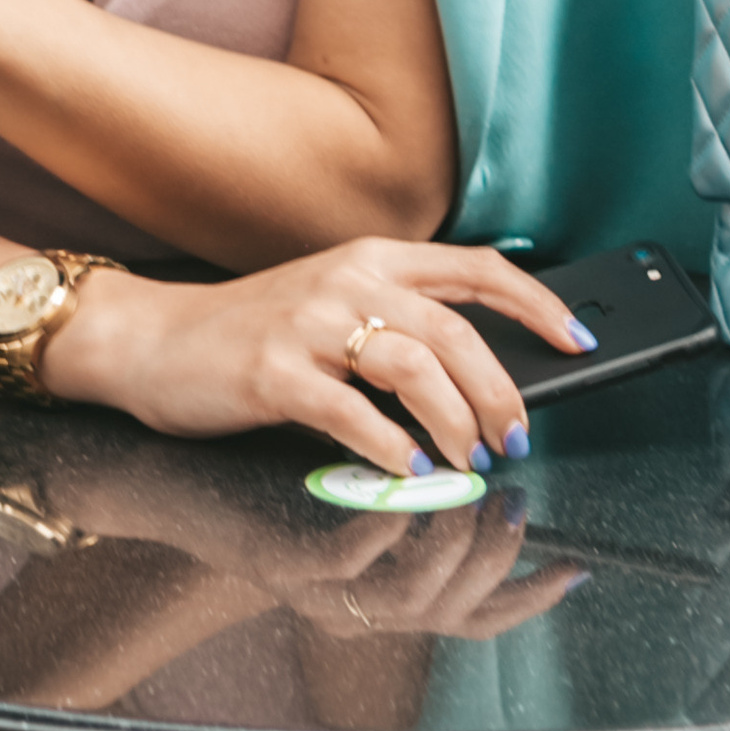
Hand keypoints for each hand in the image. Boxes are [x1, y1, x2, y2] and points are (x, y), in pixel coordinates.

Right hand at [46, 236, 592, 480]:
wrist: (152, 339)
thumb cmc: (250, 332)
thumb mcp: (333, 304)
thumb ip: (399, 321)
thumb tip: (481, 372)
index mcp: (374, 259)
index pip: (479, 270)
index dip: (537, 306)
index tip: (577, 340)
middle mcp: (349, 281)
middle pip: (457, 332)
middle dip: (501, 392)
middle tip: (516, 437)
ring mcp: (309, 324)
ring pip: (415, 368)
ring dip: (456, 424)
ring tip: (468, 460)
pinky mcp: (275, 373)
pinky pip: (352, 413)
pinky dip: (392, 448)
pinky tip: (409, 471)